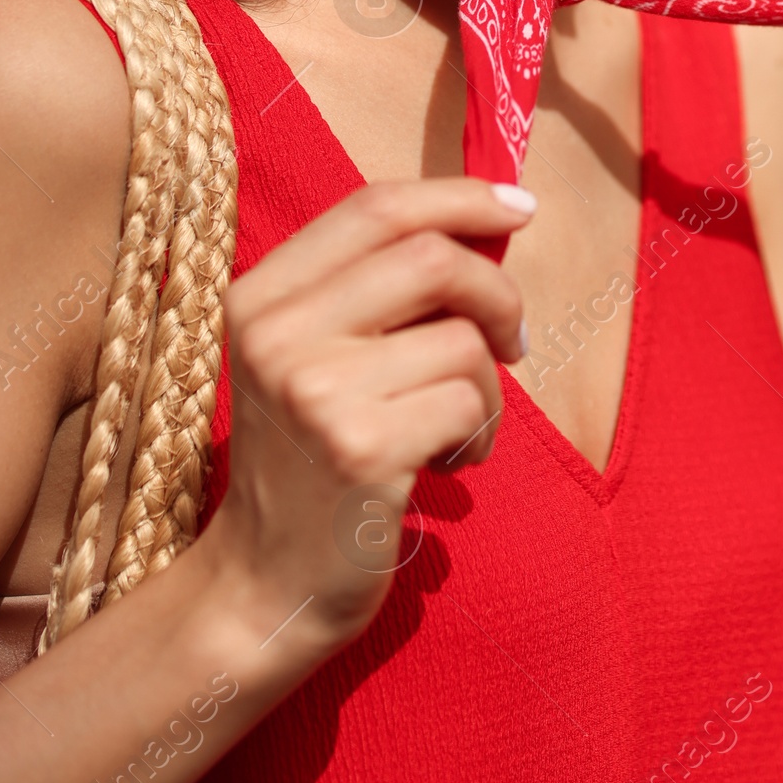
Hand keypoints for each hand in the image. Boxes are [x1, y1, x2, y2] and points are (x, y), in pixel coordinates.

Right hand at [206, 177, 531, 648]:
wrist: (265, 584)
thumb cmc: (311, 458)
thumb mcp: (312, 355)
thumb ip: (376, 288)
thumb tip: (493, 222)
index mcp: (261, 295)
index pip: (375, 208)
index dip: (459, 197)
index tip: (521, 207)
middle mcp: (278, 332)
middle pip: (430, 258)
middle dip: (497, 292)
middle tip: (515, 339)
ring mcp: (316, 391)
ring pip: (462, 339)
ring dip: (488, 385)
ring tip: (457, 428)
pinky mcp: (361, 449)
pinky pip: (470, 403)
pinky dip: (481, 434)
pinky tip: (448, 465)